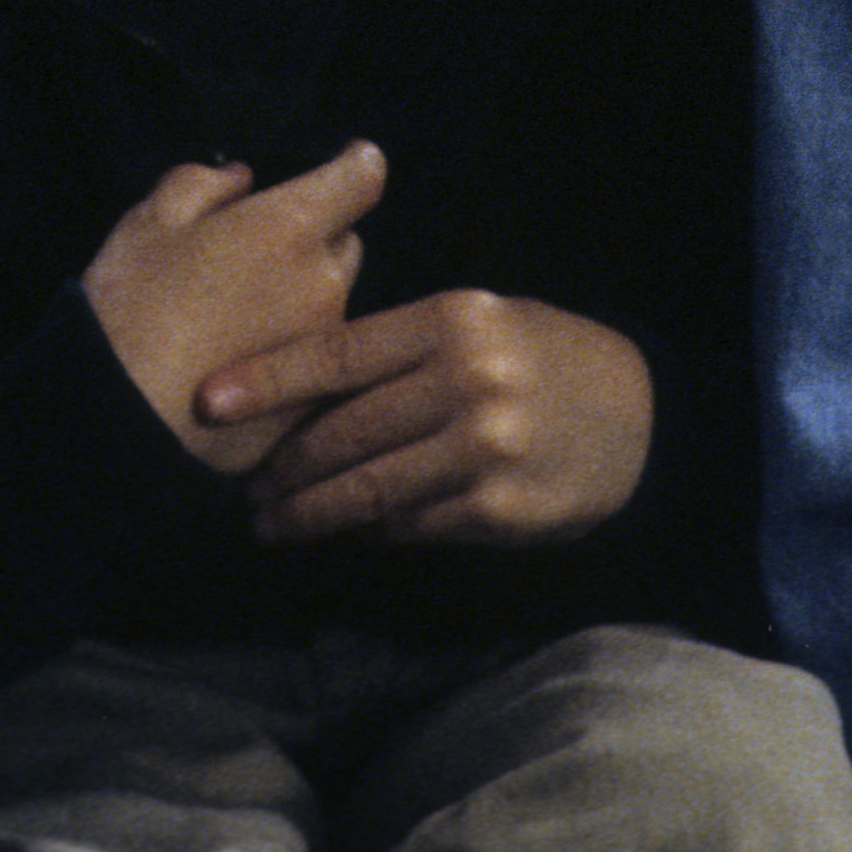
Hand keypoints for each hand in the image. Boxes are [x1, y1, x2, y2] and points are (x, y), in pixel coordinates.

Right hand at [81, 142, 382, 474]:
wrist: (117, 423)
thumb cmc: (130, 306)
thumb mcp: (151, 222)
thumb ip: (204, 183)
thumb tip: (241, 178)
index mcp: (291, 228)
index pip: (364, 175)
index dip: (354, 163)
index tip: (342, 161)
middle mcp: (325, 285)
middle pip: (347, 243)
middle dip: (317, 239)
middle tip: (259, 254)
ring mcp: (323, 350)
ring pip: (331, 305)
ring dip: (301, 300)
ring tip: (237, 320)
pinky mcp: (312, 403)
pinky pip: (314, 362)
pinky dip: (289, 353)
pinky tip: (240, 365)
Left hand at [200, 291, 650, 546]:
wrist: (644, 415)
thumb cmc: (541, 358)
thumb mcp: (481, 322)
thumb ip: (402, 347)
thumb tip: (306, 392)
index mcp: (452, 320)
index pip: (338, 353)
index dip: (267, 380)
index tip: (207, 400)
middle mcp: (464, 381)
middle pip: (342, 432)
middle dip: (281, 466)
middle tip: (241, 487)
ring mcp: (482, 450)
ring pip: (367, 490)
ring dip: (310, 512)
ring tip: (272, 523)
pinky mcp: (497, 509)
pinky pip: (410, 526)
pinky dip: (373, 530)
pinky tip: (351, 531)